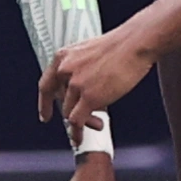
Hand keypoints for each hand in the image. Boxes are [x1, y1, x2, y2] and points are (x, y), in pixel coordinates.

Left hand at [38, 26, 155, 133]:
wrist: (135, 43)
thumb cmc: (120, 46)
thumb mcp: (89, 52)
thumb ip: (79, 69)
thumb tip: (80, 89)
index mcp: (63, 57)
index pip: (46, 85)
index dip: (45, 103)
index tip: (46, 115)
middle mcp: (65, 70)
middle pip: (61, 102)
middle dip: (73, 112)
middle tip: (88, 119)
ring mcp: (76, 83)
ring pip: (69, 113)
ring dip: (83, 122)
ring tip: (98, 124)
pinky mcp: (89, 97)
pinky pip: (77, 121)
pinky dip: (78, 132)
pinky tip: (82, 136)